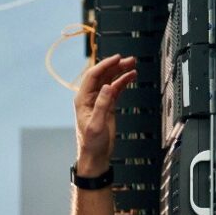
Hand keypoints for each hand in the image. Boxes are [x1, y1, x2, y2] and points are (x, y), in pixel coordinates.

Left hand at [73, 54, 137, 174]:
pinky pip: (116, 89)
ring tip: (133, 65)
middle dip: (116, 66)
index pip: (93, 76)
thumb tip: (107, 87)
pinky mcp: (108, 106)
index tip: (117, 58)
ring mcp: (100, 101)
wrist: (96, 156)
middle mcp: (90, 98)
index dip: (105, 65)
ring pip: (110, 80)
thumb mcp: (96, 124)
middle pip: (103, 75)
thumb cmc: (91, 144)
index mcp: (83, 100)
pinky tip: (131, 76)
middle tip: (129, 60)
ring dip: (121, 72)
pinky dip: (123, 82)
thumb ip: (101, 105)